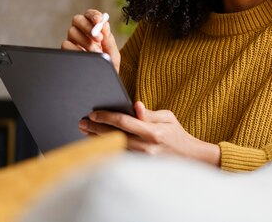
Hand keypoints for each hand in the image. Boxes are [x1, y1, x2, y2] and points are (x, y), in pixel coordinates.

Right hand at [62, 9, 120, 71]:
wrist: (102, 83)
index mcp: (94, 30)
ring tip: (95, 53)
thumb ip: (109, 39)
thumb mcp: (112, 54)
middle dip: (87, 26)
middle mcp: (81, 33)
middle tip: (98, 38)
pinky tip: (85, 57)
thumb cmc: (108, 68)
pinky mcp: (65, 52)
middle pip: (77, 19)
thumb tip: (105, 24)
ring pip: (71, 31)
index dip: (93, 15)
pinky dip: (77, 49)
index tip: (99, 20)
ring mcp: (72, 42)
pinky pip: (66, 44)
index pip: (90, 16)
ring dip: (85, 41)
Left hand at [79, 101, 220, 166]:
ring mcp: (142, 159)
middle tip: (82, 122)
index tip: (93, 114)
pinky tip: (96, 144)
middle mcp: (146, 146)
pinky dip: (107, 149)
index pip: (124, 122)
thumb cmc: (177, 134)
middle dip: (95, 128)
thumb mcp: (167, 117)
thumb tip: (134, 105)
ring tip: (85, 131)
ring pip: (114, 147)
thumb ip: (149, 113)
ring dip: (97, 139)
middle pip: (114, 136)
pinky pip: (119, 157)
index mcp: (152, 131)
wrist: (189, 157)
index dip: (106, 117)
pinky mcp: (140, 167)